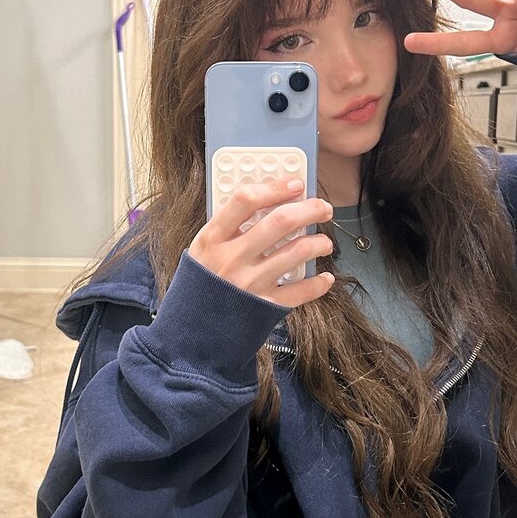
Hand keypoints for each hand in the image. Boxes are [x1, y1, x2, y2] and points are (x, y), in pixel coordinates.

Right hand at [189, 177, 334, 306]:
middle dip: (310, 209)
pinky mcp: (264, 306)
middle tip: (322, 207)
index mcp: (212, 239)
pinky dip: (319, 283)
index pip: (245, 200)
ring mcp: (249, 283)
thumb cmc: (202, 285)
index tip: (295, 184)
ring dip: (319, 243)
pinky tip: (325, 277)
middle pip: (280, 221)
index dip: (275, 188)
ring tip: (324, 242)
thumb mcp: (202, 251)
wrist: (191, 333)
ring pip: (297, 252)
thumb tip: (268, 204)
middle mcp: (232, 259)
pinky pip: (301, 291)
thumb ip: (228, 228)